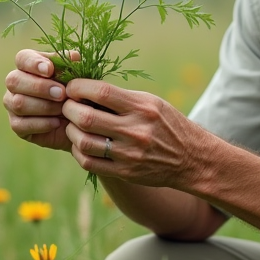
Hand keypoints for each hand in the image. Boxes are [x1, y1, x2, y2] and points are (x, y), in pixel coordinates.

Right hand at [3, 49, 77, 151]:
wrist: (76, 121)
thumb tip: (73, 57)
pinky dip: (41, 124)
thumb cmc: (73, 92)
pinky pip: (21, 124)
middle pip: (14, 81)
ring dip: (44, 106)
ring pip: (18, 103)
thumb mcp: (75, 78)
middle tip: (61, 93)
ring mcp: (12, 104)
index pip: (22, 58)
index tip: (50, 69)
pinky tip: (57, 122)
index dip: (34, 63)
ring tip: (63, 109)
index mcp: (28, 66)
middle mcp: (15, 83)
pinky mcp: (16, 124)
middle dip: (39, 87)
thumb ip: (71, 66)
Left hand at [60, 78, 214, 189]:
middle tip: (68, 107)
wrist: (192, 158)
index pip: (100, 92)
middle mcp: (135, 130)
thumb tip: (86, 89)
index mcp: (142, 107)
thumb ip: (122, 97)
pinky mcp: (125, 172)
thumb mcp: (152, 103)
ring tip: (73, 126)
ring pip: (84, 142)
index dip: (78, 88)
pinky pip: (89, 162)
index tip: (73, 88)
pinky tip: (81, 144)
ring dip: (71, 132)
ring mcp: (129, 154)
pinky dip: (78, 151)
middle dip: (69, 109)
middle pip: (86, 118)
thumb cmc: (168, 124)